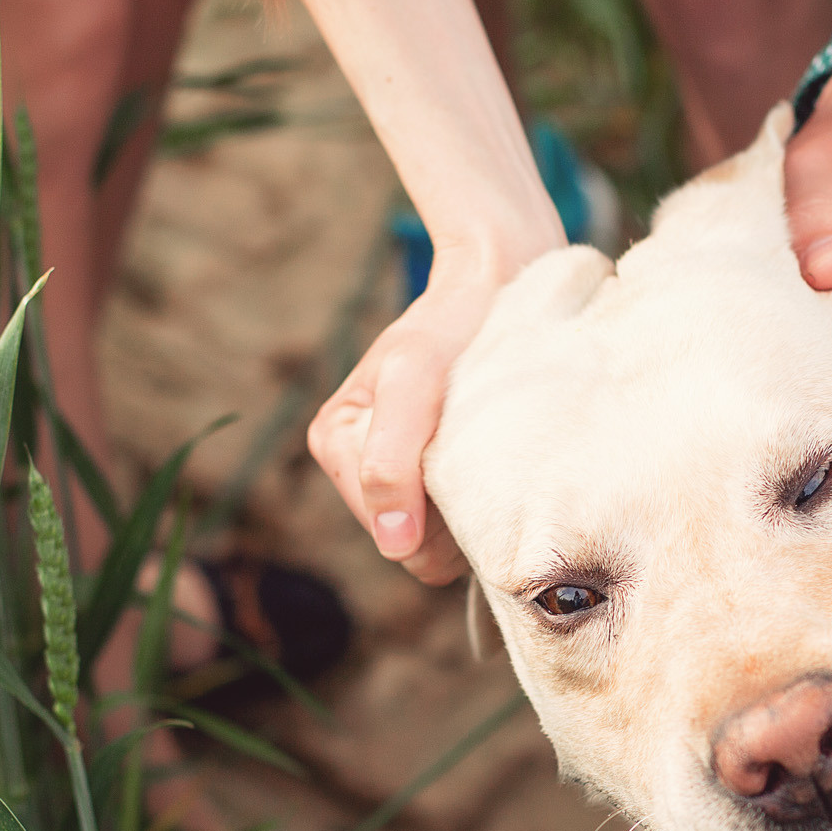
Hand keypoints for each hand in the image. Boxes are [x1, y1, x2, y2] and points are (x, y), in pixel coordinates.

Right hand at [307, 261, 506, 585]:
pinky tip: (493, 450)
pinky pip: (462, 521)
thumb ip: (390, 464)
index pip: (394, 538)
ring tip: (487, 443)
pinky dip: (487, 494)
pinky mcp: (437, 468)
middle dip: (454, 512)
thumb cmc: (452, 326)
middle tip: (480, 449)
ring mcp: (401, 470)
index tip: (461, 454)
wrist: (496, 283)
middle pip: (417, 547)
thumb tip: (394, 545)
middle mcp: (359, 464)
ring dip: (474, 501)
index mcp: (335, 444)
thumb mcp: (413, 381)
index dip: (436, 514)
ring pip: (443, 539)